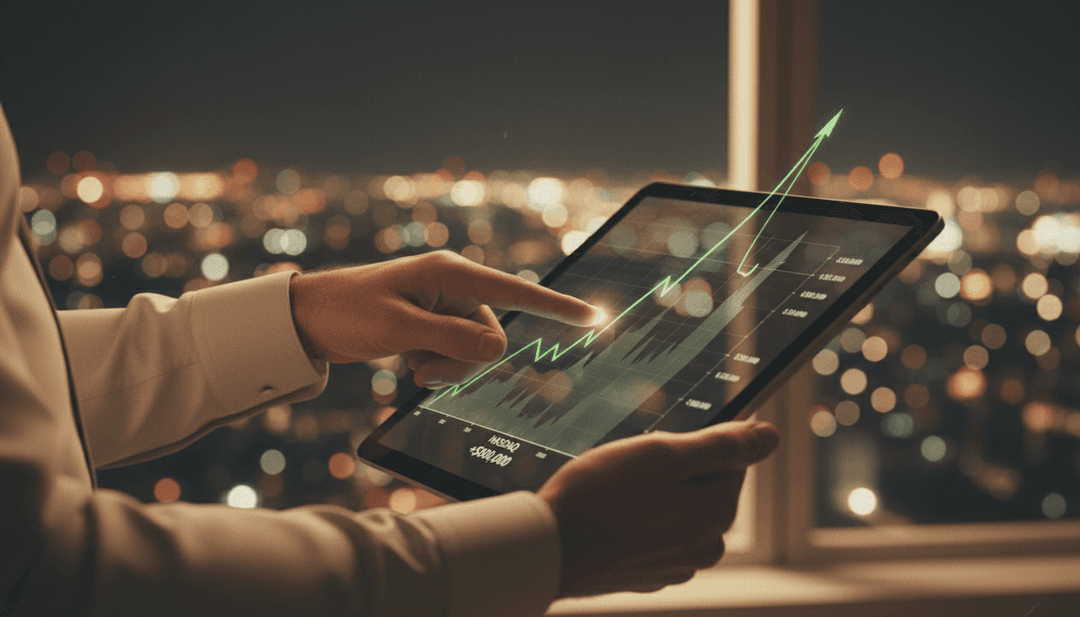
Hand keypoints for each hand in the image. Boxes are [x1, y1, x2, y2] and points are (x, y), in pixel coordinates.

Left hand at [288, 251, 600, 386]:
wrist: (307, 318)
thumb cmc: (348, 312)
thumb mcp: (400, 329)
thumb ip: (452, 339)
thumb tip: (497, 348)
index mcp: (450, 274)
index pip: (515, 292)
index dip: (555, 308)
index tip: (593, 318)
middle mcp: (453, 287)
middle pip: (491, 334)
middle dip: (463, 358)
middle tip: (420, 365)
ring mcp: (443, 306)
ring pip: (473, 349)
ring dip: (445, 365)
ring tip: (409, 362)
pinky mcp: (433, 323)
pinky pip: (455, 353)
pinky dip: (436, 365)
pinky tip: (408, 362)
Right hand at [537, 420, 778, 596]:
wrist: (547, 550)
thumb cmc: (599, 497)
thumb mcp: (663, 454)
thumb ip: (721, 444)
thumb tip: (769, 435)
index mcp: (717, 514)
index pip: (730, 460)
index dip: (695, 442)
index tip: (661, 443)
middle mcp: (705, 547)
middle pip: (702, 487)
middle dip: (672, 470)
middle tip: (629, 466)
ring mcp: (676, 567)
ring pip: (675, 510)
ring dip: (652, 495)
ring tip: (613, 491)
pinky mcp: (646, 576)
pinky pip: (652, 534)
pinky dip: (635, 520)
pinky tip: (607, 515)